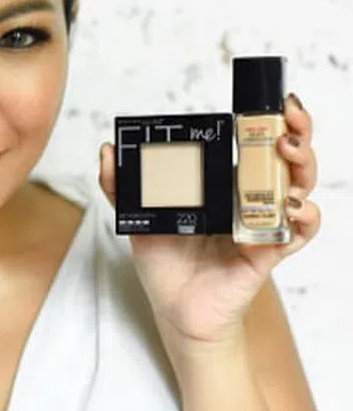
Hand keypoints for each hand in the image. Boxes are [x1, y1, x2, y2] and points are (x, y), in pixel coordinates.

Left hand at [99, 93, 319, 352]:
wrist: (175, 308)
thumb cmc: (164, 261)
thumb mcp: (139, 216)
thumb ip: (120, 185)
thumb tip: (106, 149)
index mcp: (223, 185)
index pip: (254, 145)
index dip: (268, 121)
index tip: (269, 102)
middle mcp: (247, 200)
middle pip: (284, 159)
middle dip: (294, 132)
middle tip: (286, 118)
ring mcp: (260, 224)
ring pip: (298, 187)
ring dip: (301, 166)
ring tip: (287, 152)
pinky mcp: (266, 252)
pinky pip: (296, 234)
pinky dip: (304, 219)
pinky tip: (294, 208)